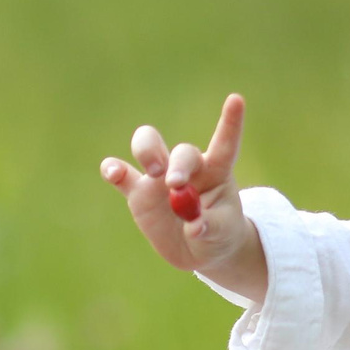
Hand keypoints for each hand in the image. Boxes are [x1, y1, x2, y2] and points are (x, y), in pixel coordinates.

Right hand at [101, 94, 269, 303]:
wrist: (197, 250)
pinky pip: (121, 174)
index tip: (236, 100)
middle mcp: (186, 167)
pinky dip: (114, 169)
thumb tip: (195, 226)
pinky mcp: (138, 192)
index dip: (230, 122)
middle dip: (178, 163)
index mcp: (216, 172)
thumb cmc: (218, 236)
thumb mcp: (222, 235)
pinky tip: (113, 172)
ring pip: (148, 144)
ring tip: (154, 172)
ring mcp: (159, 176)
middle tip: (175, 183)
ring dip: (147, 151)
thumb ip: (210, 228)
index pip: (225, 144)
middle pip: (182, 150)